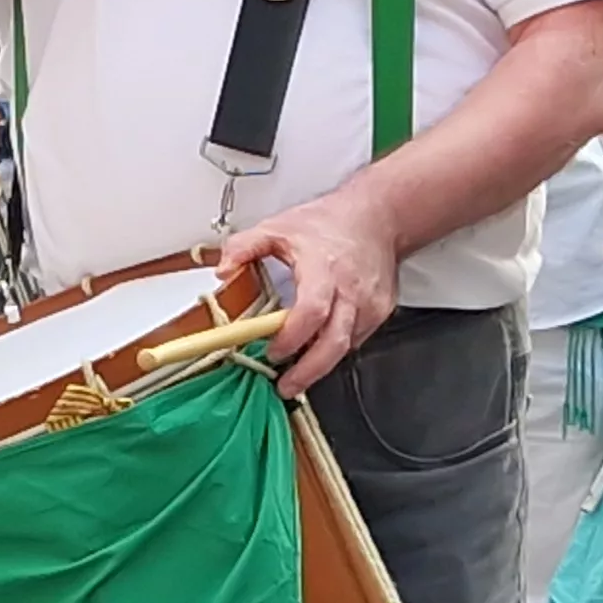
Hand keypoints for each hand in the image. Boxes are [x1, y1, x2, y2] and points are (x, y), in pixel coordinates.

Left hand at [222, 189, 402, 394]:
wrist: (377, 217)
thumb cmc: (329, 222)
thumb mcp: (278, 226)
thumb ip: (244, 246)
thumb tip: (221, 271)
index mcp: (324, 268)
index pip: (312, 311)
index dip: (292, 337)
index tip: (273, 351)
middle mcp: (351, 290)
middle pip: (334, 343)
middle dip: (309, 372)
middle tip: (286, 386)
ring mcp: (370, 303)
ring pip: (347, 346)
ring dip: (321, 363)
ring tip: (297, 373)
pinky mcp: (381, 311)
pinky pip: (357, 339)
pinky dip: (336, 348)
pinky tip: (318, 348)